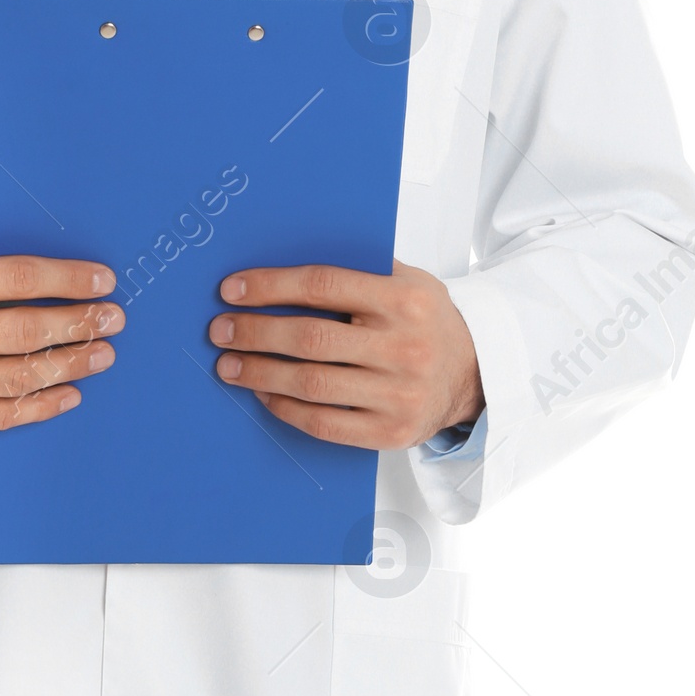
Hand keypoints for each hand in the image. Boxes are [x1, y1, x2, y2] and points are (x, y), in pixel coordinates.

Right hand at [0, 234, 124, 430]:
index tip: (102, 281)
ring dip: (70, 366)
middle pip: (27, 331)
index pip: (18, 279)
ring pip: (19, 377)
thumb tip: (41, 248)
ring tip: (101, 354)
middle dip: (79, 324)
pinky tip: (68, 393)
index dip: (67, 281)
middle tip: (112, 319)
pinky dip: (40, 406)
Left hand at [208, 260, 481, 450]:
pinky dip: (285, 408)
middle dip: (255, 333)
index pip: (323, 286)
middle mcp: (405, 347)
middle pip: (310, 338)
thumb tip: (281, 263)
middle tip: (220, 330)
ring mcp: (399, 394)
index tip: (232, 290)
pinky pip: (324, 423)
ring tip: (229, 365)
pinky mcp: (391, 432)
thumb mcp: (408, 280)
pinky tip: (264, 394)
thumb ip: (358, 270)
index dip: (271, 286)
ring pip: (311, 384)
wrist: (474, 373)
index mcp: (405, 300)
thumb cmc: (427, 322)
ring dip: (259, 373)